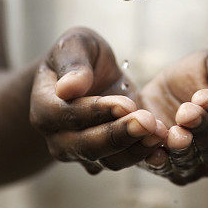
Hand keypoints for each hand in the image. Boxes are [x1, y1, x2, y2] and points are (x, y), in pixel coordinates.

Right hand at [30, 27, 166, 173]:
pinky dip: (144, 157)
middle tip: (147, 121)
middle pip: (85, 146)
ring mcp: (80, 152)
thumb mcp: (76, 44)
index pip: (65, 115)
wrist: (91, 74)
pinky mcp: (104, 158)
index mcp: (44, 107)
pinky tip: (163, 146)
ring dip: (135, 149)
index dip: (95, 111)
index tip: (125, 103)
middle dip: (119, 135)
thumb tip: (68, 87)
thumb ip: (73, 62)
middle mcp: (57, 136)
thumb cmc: (81, 55)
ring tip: (159, 131)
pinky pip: (123, 163)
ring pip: (107, 161)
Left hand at [138, 50, 207, 185]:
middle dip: (201, 128)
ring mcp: (198, 165)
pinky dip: (157, 161)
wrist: (174, 91)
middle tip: (187, 112)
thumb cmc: (204, 74)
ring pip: (190, 160)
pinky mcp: (170, 169)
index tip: (205, 96)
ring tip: (172, 133)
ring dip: (180, 148)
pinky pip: (164, 169)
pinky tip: (153, 152)